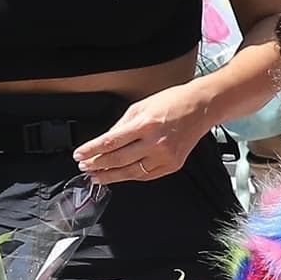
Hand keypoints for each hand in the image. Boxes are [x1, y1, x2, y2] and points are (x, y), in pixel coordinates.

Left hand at [74, 81, 211, 183]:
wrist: (200, 107)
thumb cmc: (173, 102)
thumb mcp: (140, 106)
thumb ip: (121, 125)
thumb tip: (105, 141)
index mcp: (145, 124)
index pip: (110, 142)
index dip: (92, 151)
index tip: (80, 155)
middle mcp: (155, 142)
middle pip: (118, 159)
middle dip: (97, 165)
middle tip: (85, 167)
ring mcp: (165, 156)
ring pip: (131, 172)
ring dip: (110, 176)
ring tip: (97, 176)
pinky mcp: (172, 165)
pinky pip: (146, 176)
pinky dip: (130, 176)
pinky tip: (119, 176)